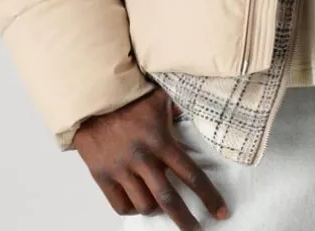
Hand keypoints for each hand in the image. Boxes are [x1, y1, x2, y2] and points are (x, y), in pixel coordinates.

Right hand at [74, 87, 229, 228]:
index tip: (221, 211)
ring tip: (164, 206)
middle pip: (169, 199)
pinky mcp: (103, 176)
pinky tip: (140, 202)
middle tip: (197, 230)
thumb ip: (179, 111)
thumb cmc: (130, 96)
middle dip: (185, 219)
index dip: (209, 196)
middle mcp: (143, 159)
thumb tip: (194, 117)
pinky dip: (133, 209)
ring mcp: (122, 169)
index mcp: (161, 141)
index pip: (191, 175)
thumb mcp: (161, 98)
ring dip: (157, 209)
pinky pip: (121, 206)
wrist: (94, 99)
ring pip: (145, 205)